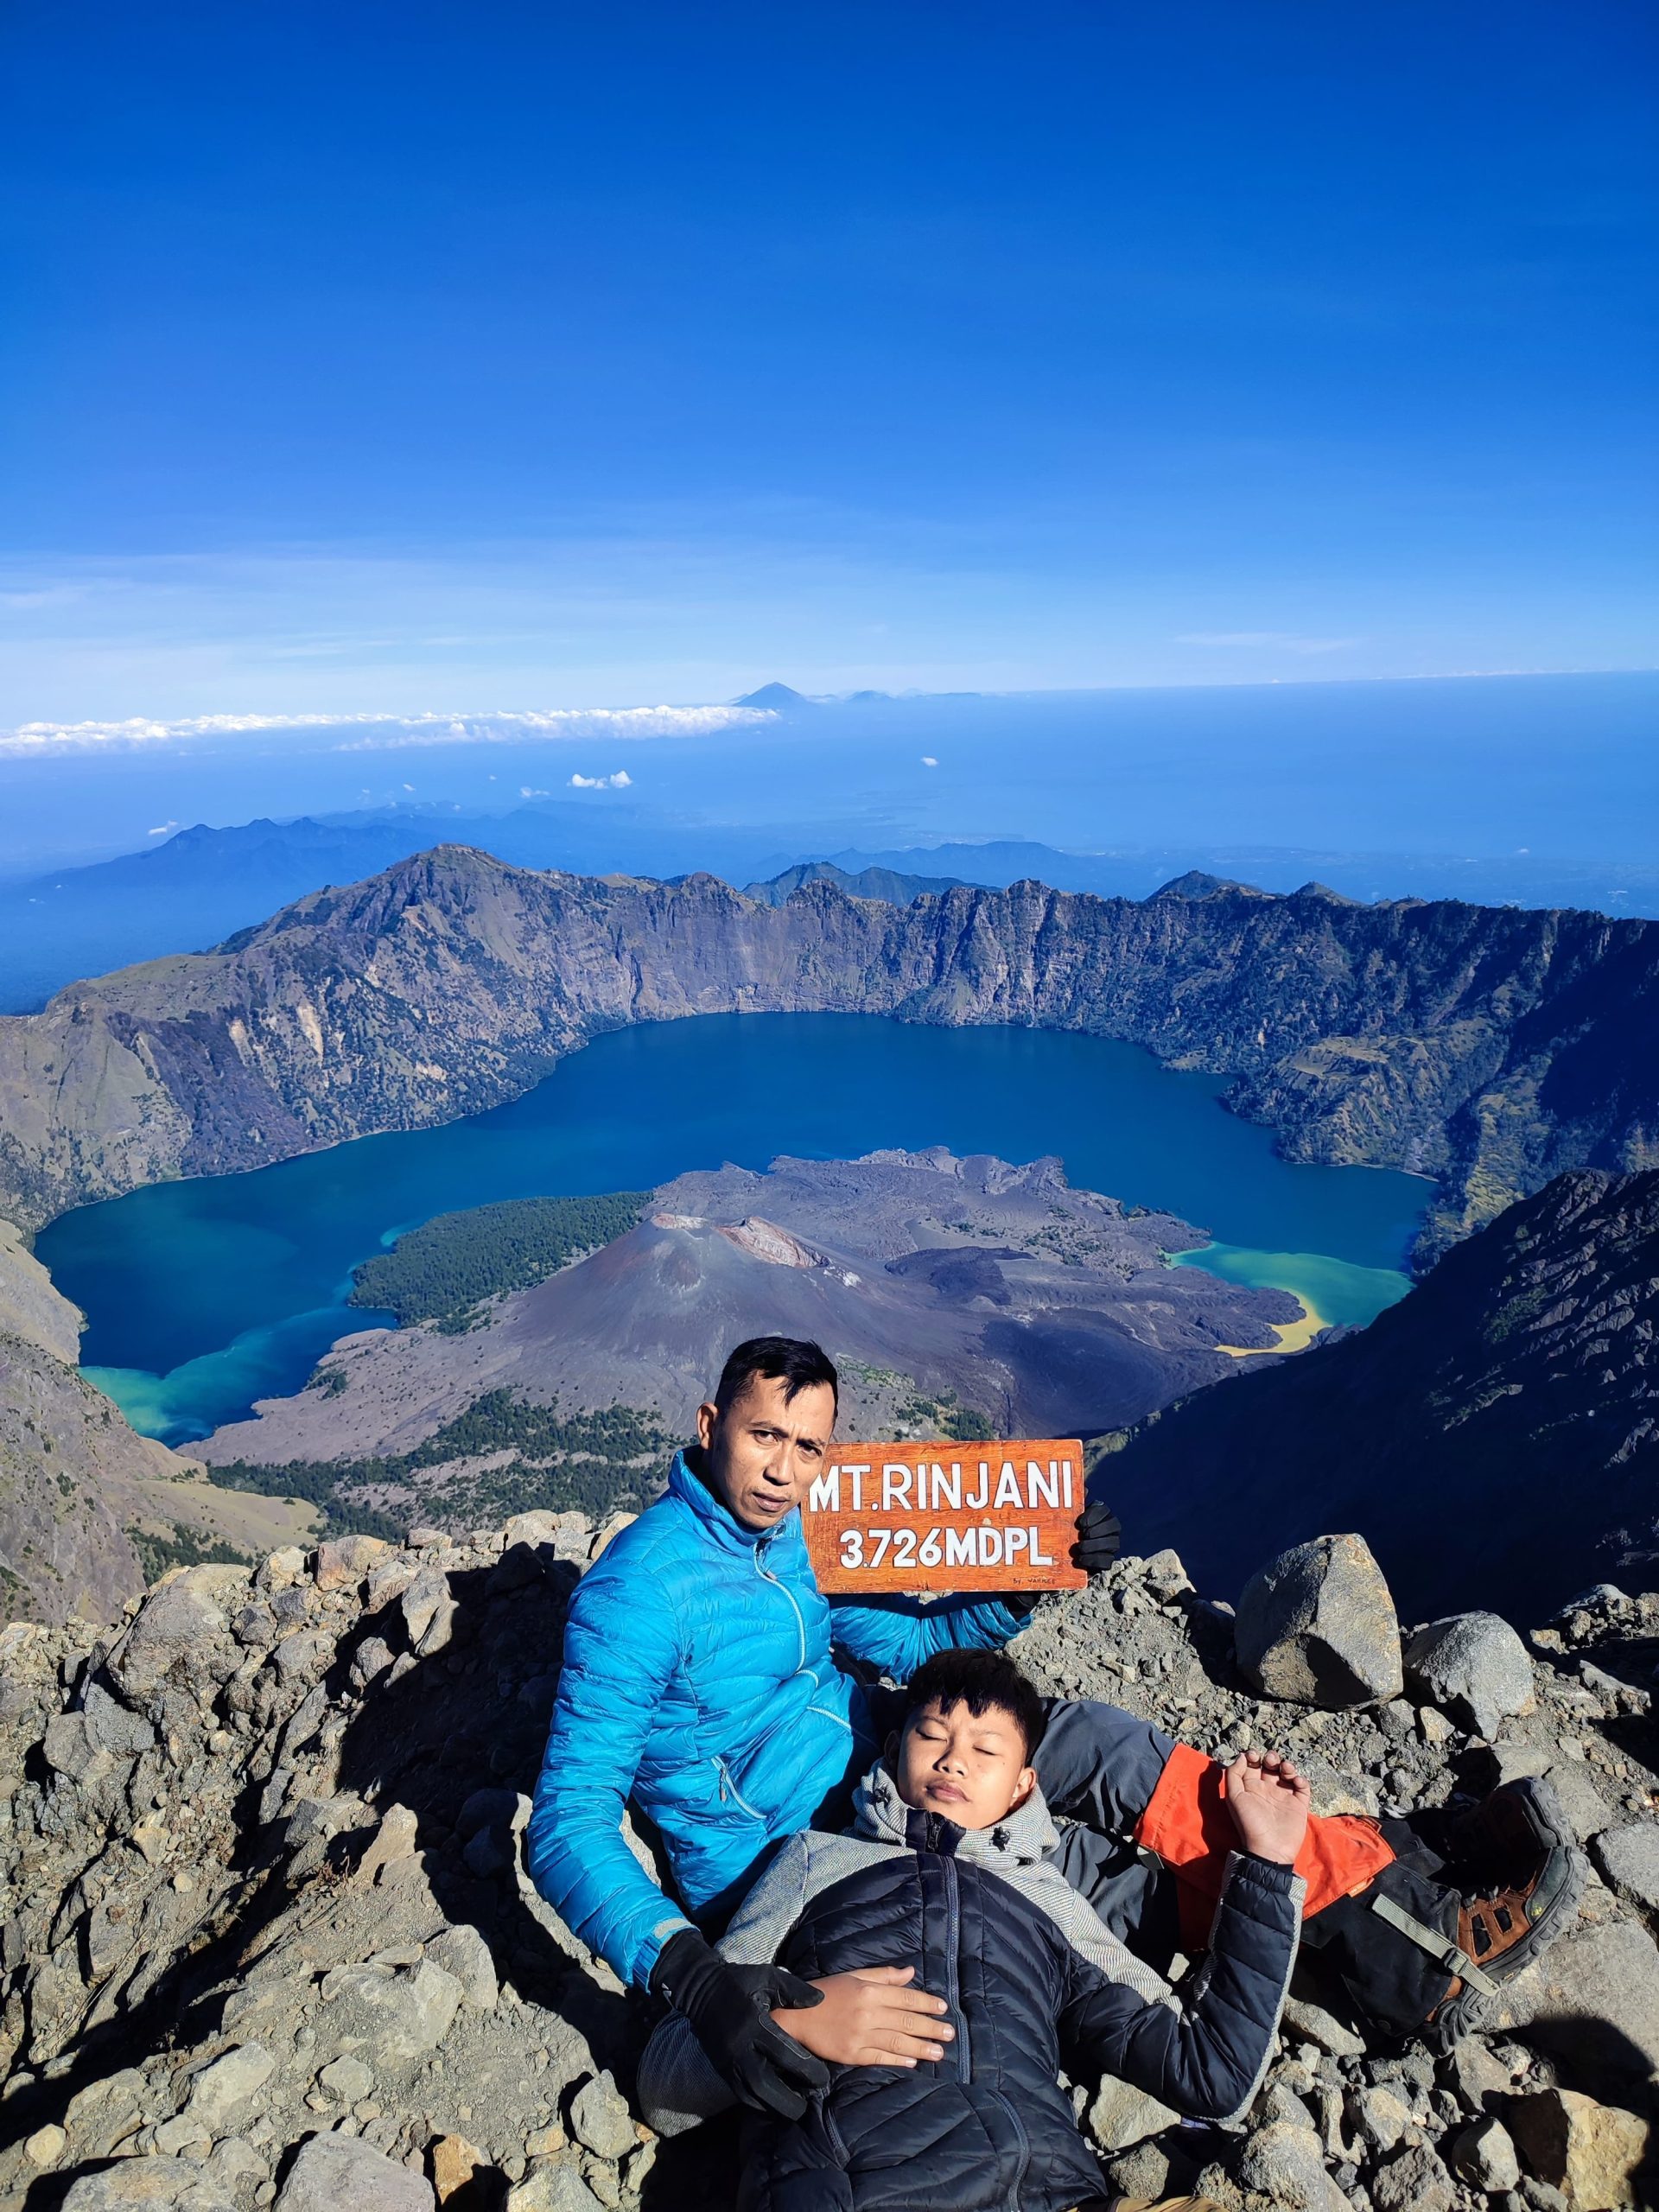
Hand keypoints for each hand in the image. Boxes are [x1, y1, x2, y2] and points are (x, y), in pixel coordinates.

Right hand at [651, 1929, 829, 2118]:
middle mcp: (740, 2047)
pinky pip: (740, 2093)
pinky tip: (772, 2103)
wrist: (701, 1988)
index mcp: (755, 2024)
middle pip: (766, 2084)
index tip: (823, 2077)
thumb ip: (794, 1991)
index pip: (785, 2054)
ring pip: (752, 2094)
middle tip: (809, 2102)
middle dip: (789, 2099)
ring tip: (795, 2108)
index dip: (806, 2070)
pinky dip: (757, 2102)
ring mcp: (728, 2061)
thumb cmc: (740, 1981)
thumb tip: (820, 2001)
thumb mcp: (768, 1977)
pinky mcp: (721, 2067)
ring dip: (774, 2105)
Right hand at [773, 1964, 954, 2068]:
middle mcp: (868, 2013)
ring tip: (939, 2052)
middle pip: (906, 2021)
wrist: (797, 2015)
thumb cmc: (828, 1992)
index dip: (926, 2003)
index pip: (905, 1997)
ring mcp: (860, 2036)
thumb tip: (910, 1973)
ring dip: (921, 2047)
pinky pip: (880, 2058)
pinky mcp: (852, 2055)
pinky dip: (898, 2060)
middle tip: (950, 2033)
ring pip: (897, 2042)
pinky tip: (913, 2062)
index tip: (943, 2008)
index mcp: (869, 1991)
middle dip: (931, 2027)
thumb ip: (884, 1976)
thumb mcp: (854, 1976)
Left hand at [1071, 1500, 1121, 1576]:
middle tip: (1082, 1535)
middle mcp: (1111, 1529)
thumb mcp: (1070, 1515)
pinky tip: (1081, 1559)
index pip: (1104, 1509)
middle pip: (1114, 1525)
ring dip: (1094, 1546)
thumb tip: (1084, 1488)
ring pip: (1114, 1543)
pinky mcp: (1108, 1561)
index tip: (1080, 1523)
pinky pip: (1108, 1561)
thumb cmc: (1069, 1529)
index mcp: (1102, 1514)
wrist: (1066, 1554)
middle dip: (1097, 1530)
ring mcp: (1112, 1545)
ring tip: (1079, 1548)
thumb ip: (1076, 1501)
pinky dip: (1093, 1560)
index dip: (1094, 1515)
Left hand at [1224, 1749, 1311, 1866]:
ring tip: (1285, 1769)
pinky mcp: (1298, 1805)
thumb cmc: (1249, 1823)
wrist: (1270, 1849)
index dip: (1253, 1756)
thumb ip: (1233, 1774)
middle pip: (1270, 1766)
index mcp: (1251, 1787)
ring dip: (1287, 1766)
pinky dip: (1301, 1780)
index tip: (1254, 1755)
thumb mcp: (1234, 1797)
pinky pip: (1302, 1787)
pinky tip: (1296, 1782)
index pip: (1252, 1765)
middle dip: (1271, 1757)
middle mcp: (1267, 1790)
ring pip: (1287, 1773)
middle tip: (1271, 1760)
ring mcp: (1283, 1797)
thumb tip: (1242, 1756)